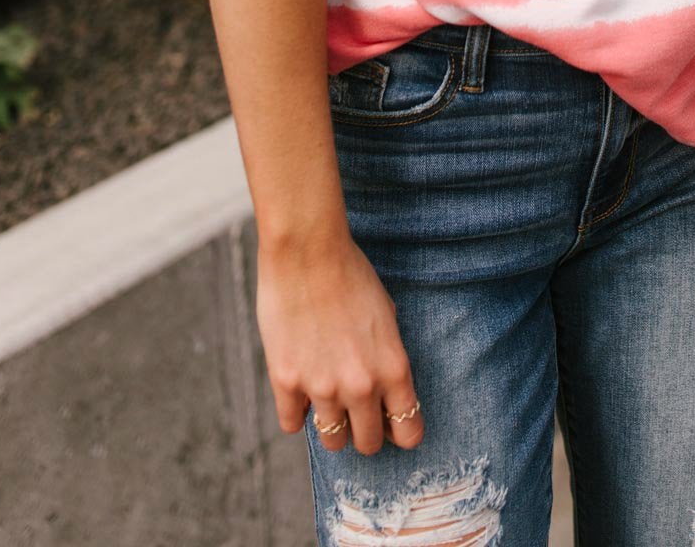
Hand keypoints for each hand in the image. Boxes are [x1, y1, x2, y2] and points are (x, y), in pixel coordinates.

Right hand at [256, 233, 424, 455]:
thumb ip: (386, 358)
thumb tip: (382, 391)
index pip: (408, 432)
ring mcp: (322, 388)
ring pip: (332, 442)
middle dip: (364, 430)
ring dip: (331, 424)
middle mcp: (361, 386)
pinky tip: (299, 388)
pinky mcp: (286, 382)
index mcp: (393, 369)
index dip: (400, 431)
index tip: (390, 422)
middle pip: (368, 444)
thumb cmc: (350, 274)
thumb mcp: (386, 316)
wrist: (307, 250)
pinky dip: (296, 412)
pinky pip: (292, 424)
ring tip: (326, 397)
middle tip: (355, 411)